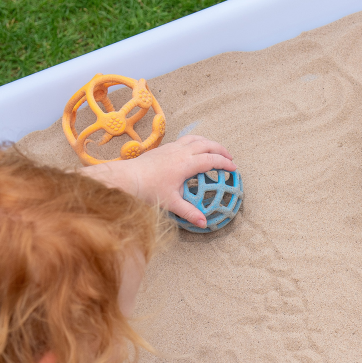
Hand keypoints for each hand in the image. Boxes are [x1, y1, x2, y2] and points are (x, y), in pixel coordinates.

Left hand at [81, 136, 236, 228]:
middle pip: (207, 145)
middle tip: (230, 158)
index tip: (233, 169)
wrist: (128, 177)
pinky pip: (186, 139)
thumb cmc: (149, 190)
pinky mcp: (165, 147)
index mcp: (186, 164)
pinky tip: (195, 150)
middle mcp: (181, 151)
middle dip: (221, 150)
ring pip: (196, 139)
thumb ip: (189, 212)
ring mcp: (173, 147)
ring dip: (209, 143)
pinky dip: (196, 142)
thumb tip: (204, 224)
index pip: (211, 160)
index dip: (225, 163)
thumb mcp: (171, 203)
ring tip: (216, 150)